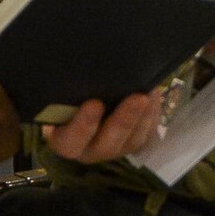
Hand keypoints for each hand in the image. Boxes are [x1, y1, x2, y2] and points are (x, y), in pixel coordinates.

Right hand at [44, 90, 164, 163]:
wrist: (79, 102)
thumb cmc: (63, 98)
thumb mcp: (58, 96)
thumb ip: (64, 92)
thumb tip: (71, 65)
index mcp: (63, 140)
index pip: (70, 141)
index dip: (83, 125)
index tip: (94, 103)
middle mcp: (88, 150)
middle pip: (107, 144)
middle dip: (124, 120)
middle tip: (138, 97)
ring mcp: (113, 149)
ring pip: (131, 142)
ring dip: (143, 118)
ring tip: (151, 93)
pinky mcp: (132, 144)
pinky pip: (146, 135)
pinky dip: (152, 116)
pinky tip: (155, 95)